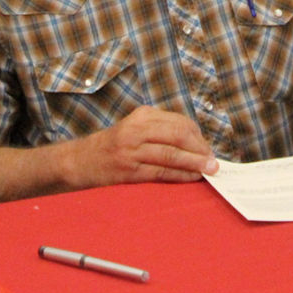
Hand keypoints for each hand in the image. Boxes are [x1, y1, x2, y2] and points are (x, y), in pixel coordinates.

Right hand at [63, 106, 216, 189]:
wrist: (79, 161)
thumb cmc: (111, 146)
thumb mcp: (134, 127)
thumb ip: (160, 131)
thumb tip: (195, 144)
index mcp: (142, 115)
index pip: (179, 122)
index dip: (198, 137)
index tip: (208, 149)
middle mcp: (137, 128)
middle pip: (179, 135)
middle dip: (200, 149)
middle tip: (214, 161)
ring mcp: (132, 149)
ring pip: (172, 154)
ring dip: (195, 163)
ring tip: (209, 170)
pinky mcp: (128, 169)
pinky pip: (161, 171)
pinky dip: (180, 175)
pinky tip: (191, 178)